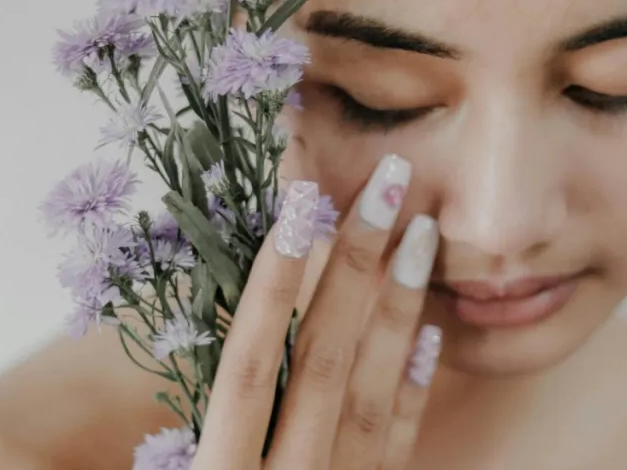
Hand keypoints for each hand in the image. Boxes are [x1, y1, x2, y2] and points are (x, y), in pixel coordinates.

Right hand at [191, 154, 441, 469]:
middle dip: (354, 267)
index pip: (245, 368)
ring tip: (420, 235)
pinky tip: (427, 337)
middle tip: (389, 183)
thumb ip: (200, 427)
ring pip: (369, 398)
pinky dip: (409, 394)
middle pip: (321, 363)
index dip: (270, 285)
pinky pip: (395, 449)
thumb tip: (225, 339)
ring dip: (395, 311)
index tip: (298, 204)